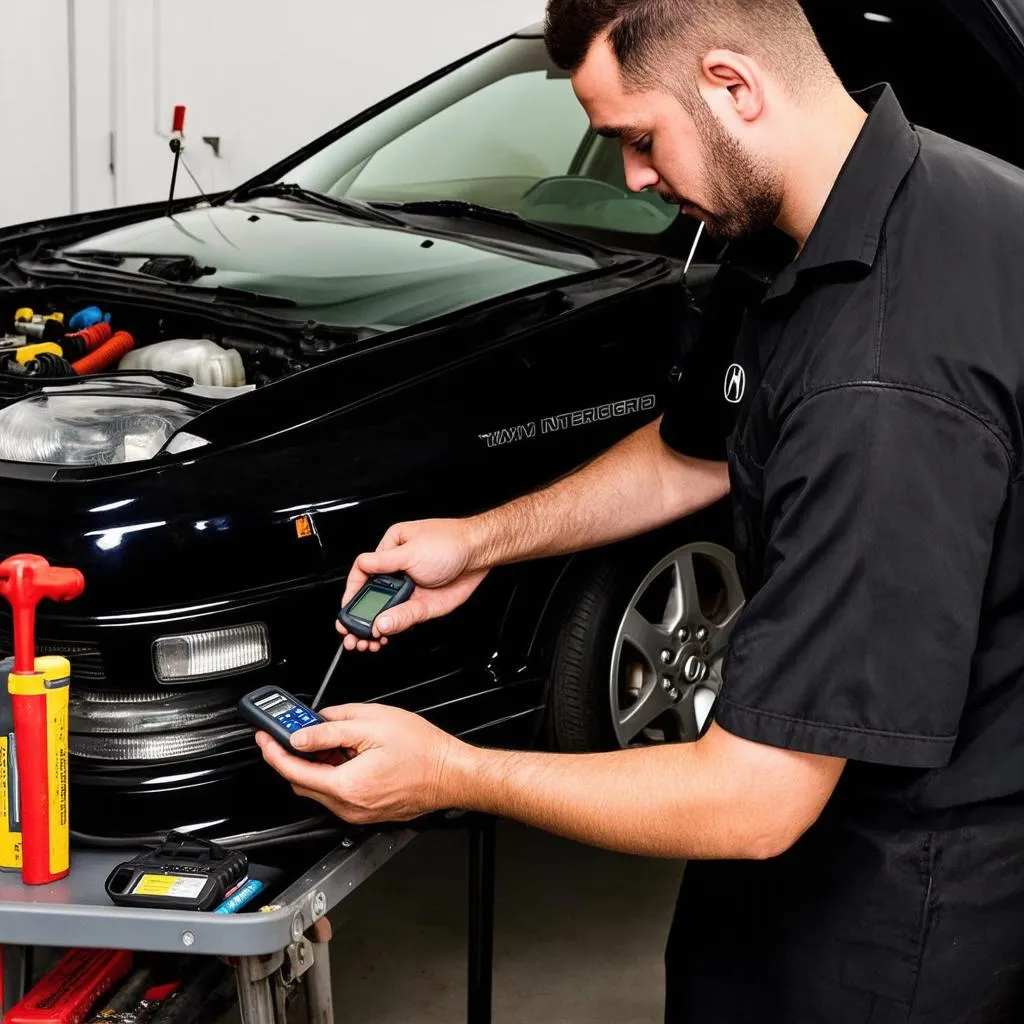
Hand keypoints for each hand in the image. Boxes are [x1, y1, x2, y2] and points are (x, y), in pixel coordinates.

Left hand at [254, 704, 473, 824]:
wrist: (451, 773)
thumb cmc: (423, 750)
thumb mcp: (373, 724)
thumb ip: (331, 729)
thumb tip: (302, 733)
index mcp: (346, 785)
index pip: (294, 770)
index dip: (273, 751)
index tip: (264, 737)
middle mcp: (349, 806)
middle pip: (303, 783)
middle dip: (292, 756)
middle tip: (291, 732)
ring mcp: (358, 812)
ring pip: (320, 788)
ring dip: (315, 764)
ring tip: (329, 738)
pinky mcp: (367, 811)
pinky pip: (338, 793)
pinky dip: (332, 773)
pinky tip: (346, 753)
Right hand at [337, 519, 488, 651]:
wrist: (481, 553)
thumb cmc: (451, 542)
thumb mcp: (412, 550)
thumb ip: (384, 565)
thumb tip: (362, 576)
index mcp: (390, 549)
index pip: (362, 571)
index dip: (352, 592)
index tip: (345, 609)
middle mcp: (397, 570)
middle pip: (372, 596)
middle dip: (360, 617)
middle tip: (352, 634)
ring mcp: (410, 589)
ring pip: (387, 611)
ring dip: (375, 628)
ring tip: (366, 641)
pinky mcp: (422, 604)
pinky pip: (404, 619)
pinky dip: (393, 629)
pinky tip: (386, 634)